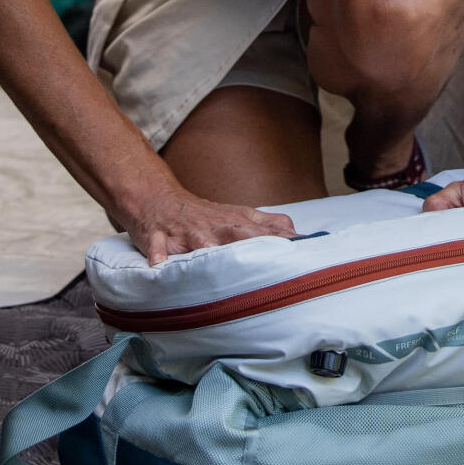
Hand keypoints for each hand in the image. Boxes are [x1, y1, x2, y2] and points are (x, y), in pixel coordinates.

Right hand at [120, 185, 296, 264]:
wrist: (159, 200)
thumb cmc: (204, 215)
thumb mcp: (238, 216)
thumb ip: (268, 225)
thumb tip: (300, 234)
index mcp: (236, 221)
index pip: (266, 230)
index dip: (285, 241)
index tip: (307, 252)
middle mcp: (215, 225)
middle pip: (238, 233)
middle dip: (255, 244)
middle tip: (272, 261)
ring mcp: (187, 231)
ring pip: (199, 240)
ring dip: (208, 248)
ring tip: (215, 259)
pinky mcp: (158, 236)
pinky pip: (157, 246)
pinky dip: (158, 254)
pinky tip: (159, 264)